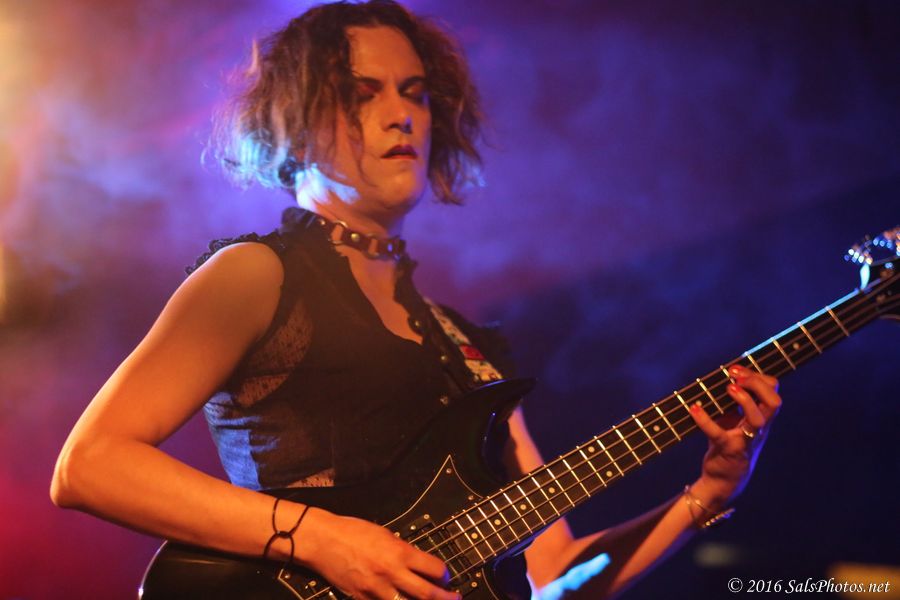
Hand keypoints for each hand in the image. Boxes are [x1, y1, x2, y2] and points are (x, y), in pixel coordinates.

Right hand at [296, 508, 460, 599]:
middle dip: (445, 599)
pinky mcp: (363, 599)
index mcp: (399, 552)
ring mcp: (377, 589)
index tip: (446, 577)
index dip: (444, 574)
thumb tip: (418, 563)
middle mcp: (391, 573)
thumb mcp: (384, 534)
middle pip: (427, 594)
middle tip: (454, 599)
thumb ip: (403, 550)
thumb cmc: (351, 532)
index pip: (434, 568)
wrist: (323, 540)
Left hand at [688, 365, 780, 508]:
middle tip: (734, 377)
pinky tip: (693, 409)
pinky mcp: (728, 450)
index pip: (773, 391)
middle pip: (774, 402)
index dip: (758, 376)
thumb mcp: (732, 418)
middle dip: (757, 384)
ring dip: (745, 400)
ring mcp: (746, 440)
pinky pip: (719, 434)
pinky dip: (705, 420)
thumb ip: (730, 400)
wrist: (723, 480)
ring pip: (759, 420)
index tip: (734, 369)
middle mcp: (759, 428)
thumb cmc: (728, 443)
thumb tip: (720, 375)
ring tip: (728, 388)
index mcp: (761, 417)